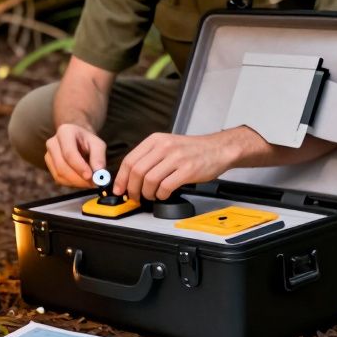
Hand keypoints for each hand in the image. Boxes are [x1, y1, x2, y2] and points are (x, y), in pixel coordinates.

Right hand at [44, 123, 106, 187]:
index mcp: (64, 132)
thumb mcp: (98, 144)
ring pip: (59, 175)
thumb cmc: (88, 141)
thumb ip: (99, 157)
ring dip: (76, 182)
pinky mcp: (49, 166)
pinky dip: (72, 183)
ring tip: (90, 181)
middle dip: (78, 178)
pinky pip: (59, 179)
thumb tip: (99, 174)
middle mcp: (52, 143)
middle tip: (94, 183)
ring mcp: (48, 155)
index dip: (79, 167)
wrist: (78, 139)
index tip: (90, 177)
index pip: (69, 153)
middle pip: (61, 166)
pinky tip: (82, 180)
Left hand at [114, 130, 246, 201]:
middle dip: (132, 189)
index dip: (121, 178)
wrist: (218, 149)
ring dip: (147, 193)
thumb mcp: (167, 144)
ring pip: (149, 180)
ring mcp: (176, 158)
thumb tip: (129, 176)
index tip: (119, 189)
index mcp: (155, 140)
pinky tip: (163, 195)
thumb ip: (149, 157)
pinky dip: (161, 195)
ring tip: (150, 196)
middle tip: (133, 197)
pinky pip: (166, 186)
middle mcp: (164, 147)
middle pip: (137, 171)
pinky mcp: (187, 170)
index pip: (130, 160)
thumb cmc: (192, 150)